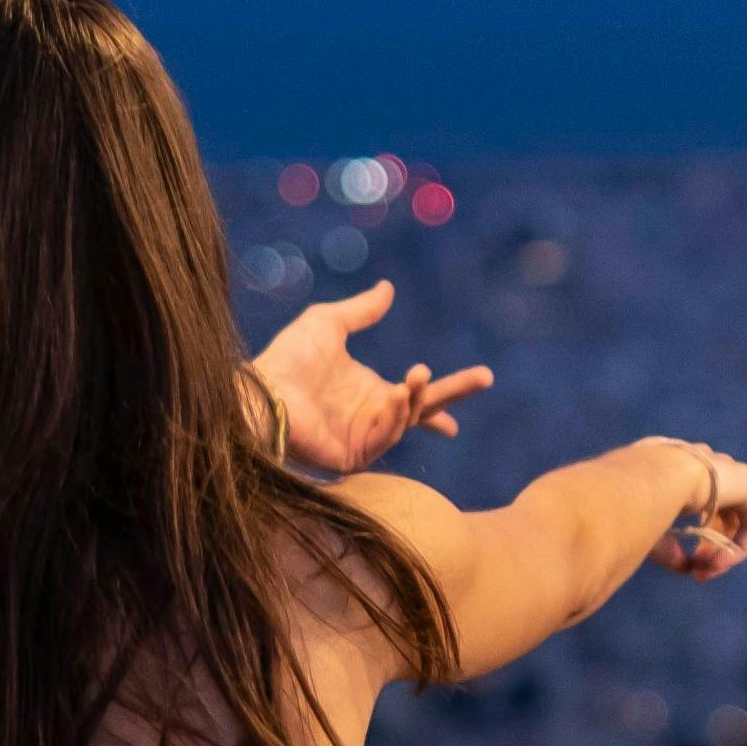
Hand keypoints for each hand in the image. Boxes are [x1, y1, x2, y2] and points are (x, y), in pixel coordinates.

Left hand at [253, 282, 496, 472]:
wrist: (262, 392)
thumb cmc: (288, 359)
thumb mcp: (329, 323)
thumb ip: (361, 311)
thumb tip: (387, 288)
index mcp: (370, 392)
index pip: (415, 398)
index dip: (441, 395)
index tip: (478, 382)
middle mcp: (372, 417)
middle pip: (424, 410)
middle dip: (455, 394)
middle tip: (484, 375)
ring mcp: (364, 438)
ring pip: (406, 420)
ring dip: (417, 399)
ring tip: (416, 376)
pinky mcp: (353, 457)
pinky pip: (386, 438)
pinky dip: (396, 417)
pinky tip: (396, 396)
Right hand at [654, 447, 746, 581]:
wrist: (657, 476)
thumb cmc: (641, 501)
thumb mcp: (650, 530)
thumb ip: (668, 549)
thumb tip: (686, 568)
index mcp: (683, 466)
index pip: (699, 503)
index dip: (697, 537)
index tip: (688, 563)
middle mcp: (708, 464)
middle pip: (720, 514)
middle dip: (711, 547)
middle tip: (698, 572)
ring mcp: (730, 470)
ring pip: (735, 519)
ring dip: (723, 551)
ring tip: (708, 570)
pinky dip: (739, 546)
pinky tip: (721, 563)